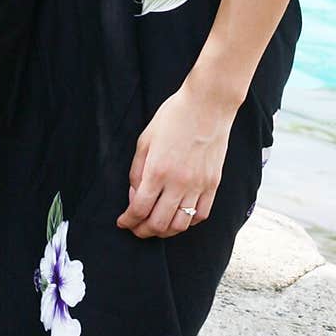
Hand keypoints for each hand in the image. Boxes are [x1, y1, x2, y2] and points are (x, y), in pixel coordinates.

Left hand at [115, 81, 234, 239]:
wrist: (207, 104)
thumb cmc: (174, 116)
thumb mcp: (145, 139)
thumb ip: (136, 170)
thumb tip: (135, 194)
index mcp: (157, 170)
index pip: (139, 209)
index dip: (128, 221)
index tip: (123, 222)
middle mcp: (178, 183)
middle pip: (158, 224)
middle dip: (142, 231)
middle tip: (136, 227)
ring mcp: (198, 185)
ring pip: (180, 225)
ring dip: (165, 231)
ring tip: (157, 226)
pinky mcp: (213, 184)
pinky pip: (201, 215)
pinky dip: (188, 222)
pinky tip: (180, 216)